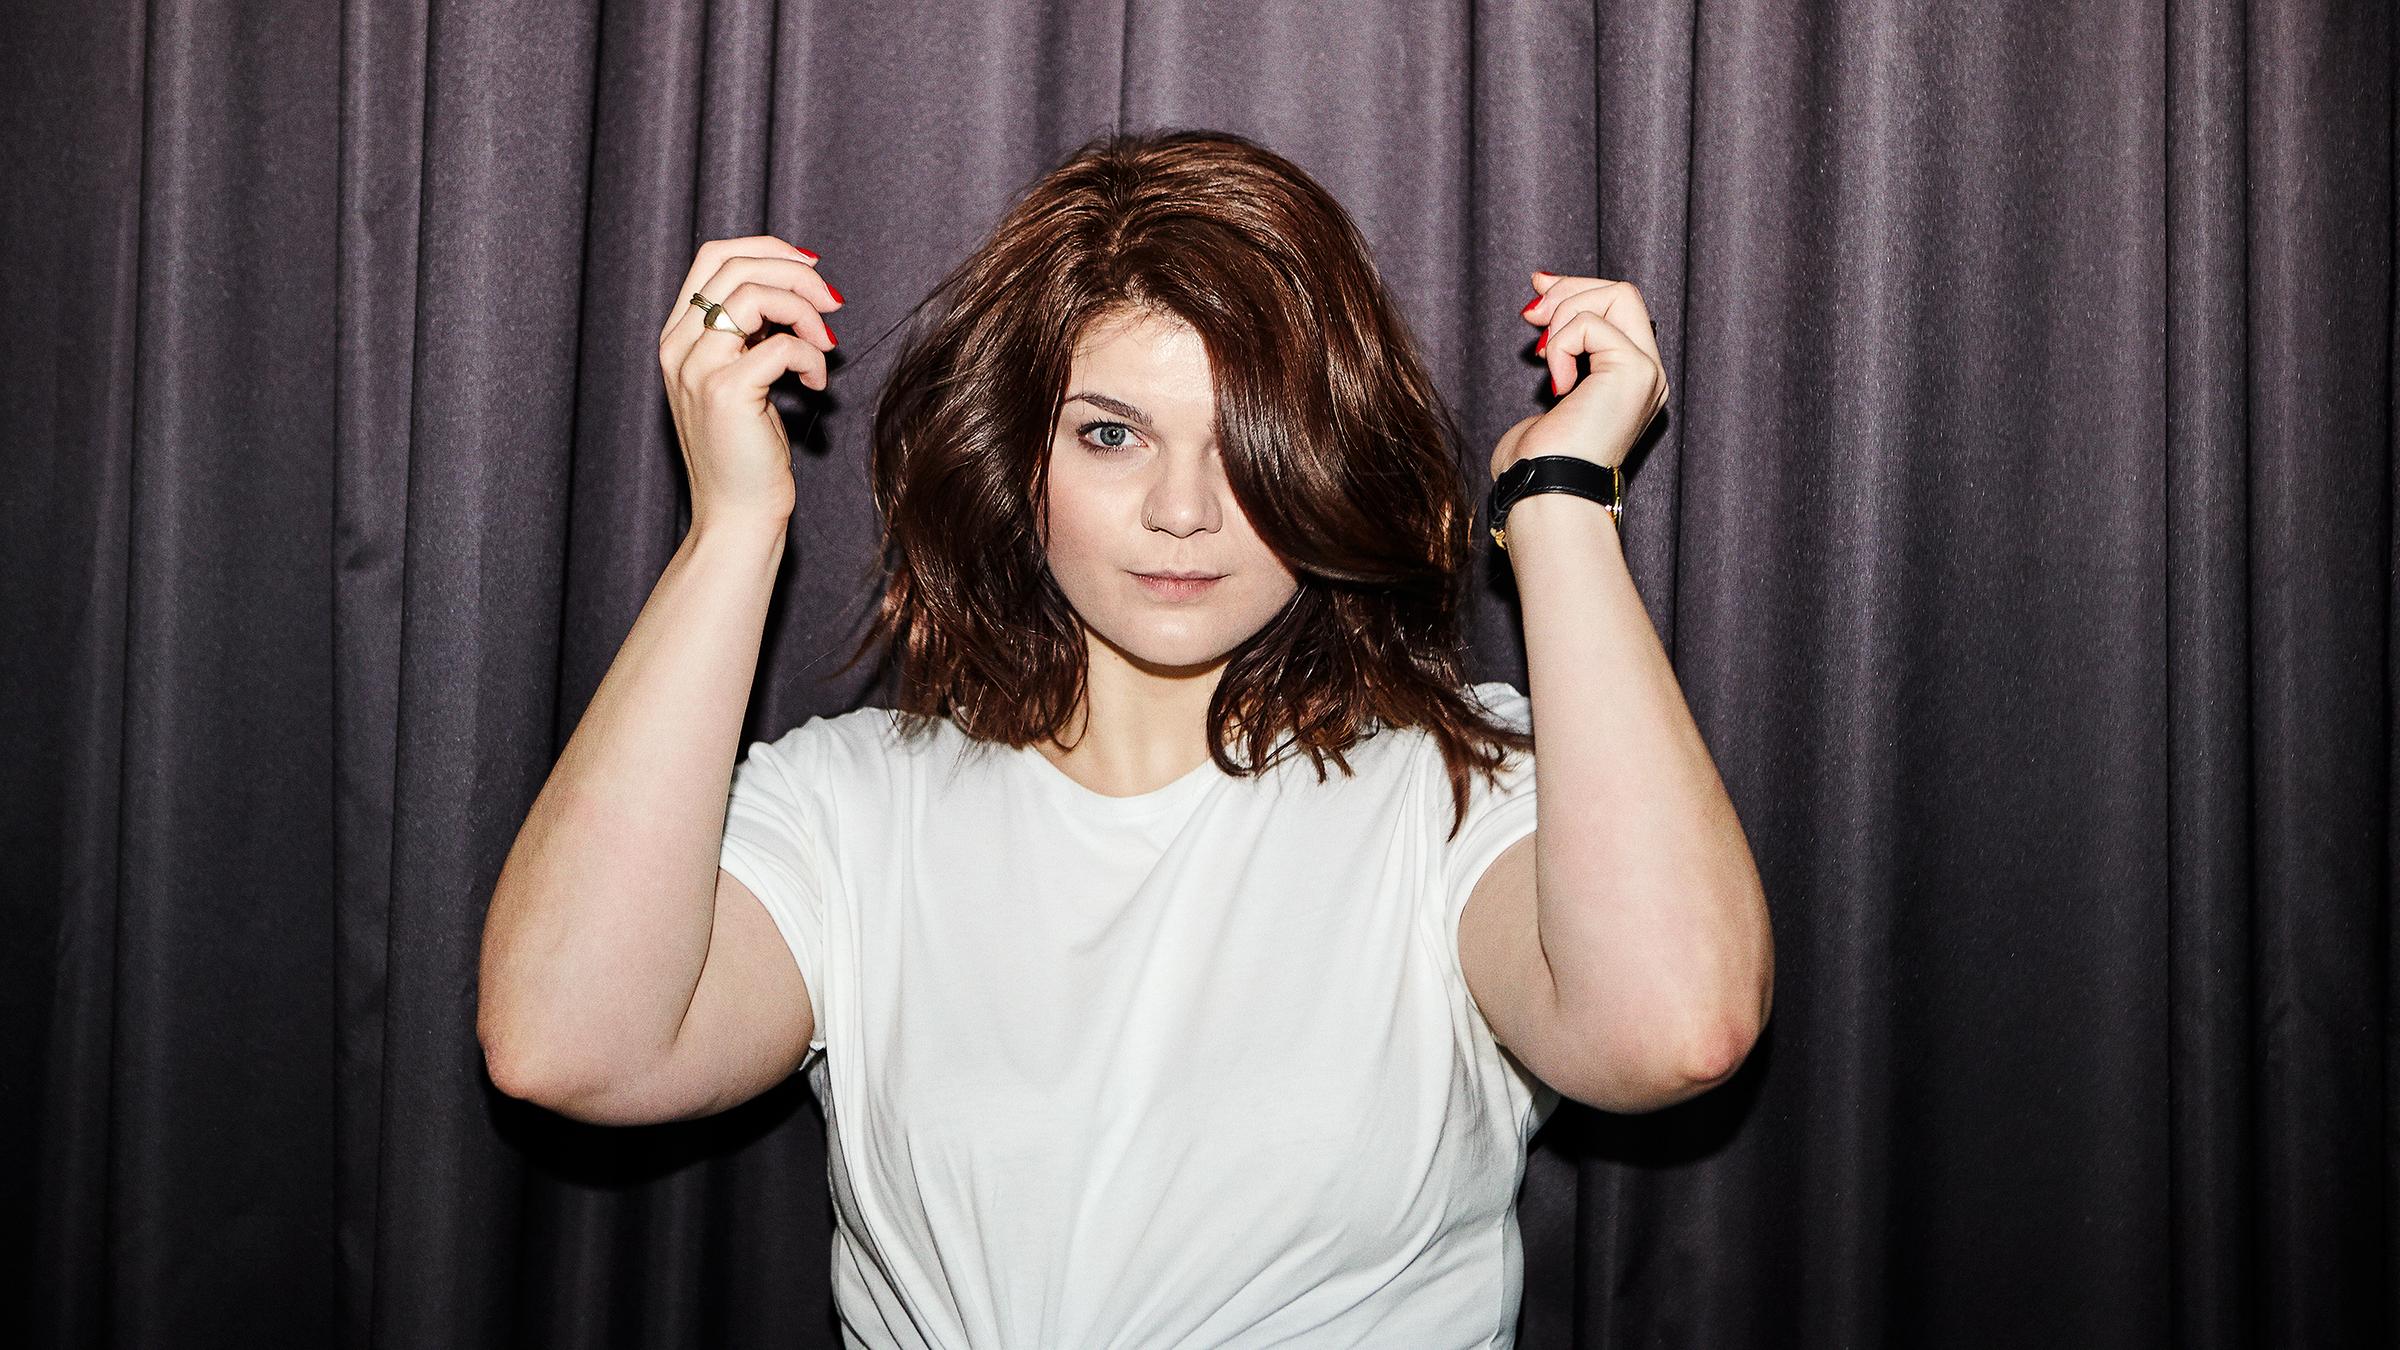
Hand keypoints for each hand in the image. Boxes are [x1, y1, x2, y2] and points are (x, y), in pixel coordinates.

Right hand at [657, 235, 845, 536]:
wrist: (736, 514)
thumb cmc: (748, 451)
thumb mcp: (743, 377)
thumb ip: (751, 332)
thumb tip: (794, 287)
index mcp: (678, 336)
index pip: (714, 256)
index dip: (768, 249)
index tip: (811, 269)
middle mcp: (678, 346)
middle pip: (734, 264)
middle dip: (796, 273)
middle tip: (833, 301)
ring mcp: (697, 368)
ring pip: (753, 294)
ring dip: (805, 309)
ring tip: (826, 343)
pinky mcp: (726, 393)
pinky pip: (779, 344)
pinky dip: (810, 356)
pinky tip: (817, 383)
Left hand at [1489, 270, 1667, 477]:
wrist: (1544, 491)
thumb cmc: (1537, 460)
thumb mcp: (1545, 391)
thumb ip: (1555, 348)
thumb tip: (1539, 307)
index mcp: (1630, 380)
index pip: (1619, 308)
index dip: (1577, 289)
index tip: (1538, 287)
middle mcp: (1648, 374)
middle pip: (1623, 292)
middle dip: (1570, 291)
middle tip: (1531, 315)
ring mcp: (1647, 372)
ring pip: (1615, 295)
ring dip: (1562, 317)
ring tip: (1541, 357)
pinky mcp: (1635, 371)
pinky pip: (1590, 324)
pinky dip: (1560, 344)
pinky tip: (1556, 384)